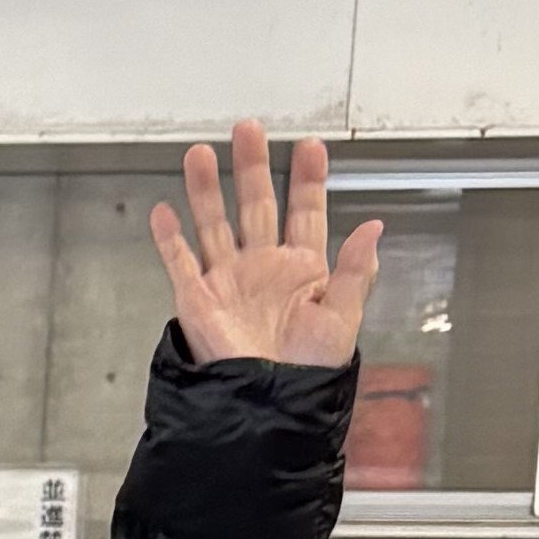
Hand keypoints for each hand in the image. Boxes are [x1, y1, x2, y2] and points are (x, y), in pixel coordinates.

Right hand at [147, 126, 380, 368]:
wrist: (268, 407)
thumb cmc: (308, 373)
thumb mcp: (343, 319)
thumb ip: (356, 272)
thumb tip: (373, 228)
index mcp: (303, 269)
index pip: (306, 211)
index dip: (309, 179)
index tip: (311, 147)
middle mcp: (263, 268)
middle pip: (256, 203)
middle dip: (252, 166)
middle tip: (248, 130)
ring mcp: (228, 281)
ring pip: (215, 222)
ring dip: (206, 189)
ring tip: (201, 154)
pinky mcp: (198, 300)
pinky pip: (180, 262)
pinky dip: (170, 238)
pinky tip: (165, 212)